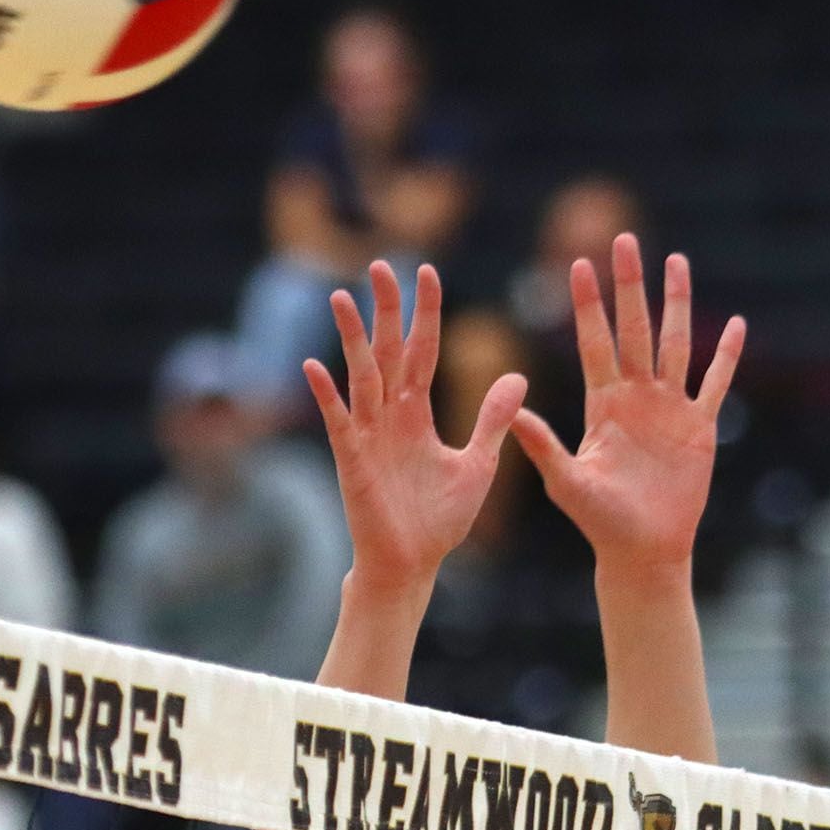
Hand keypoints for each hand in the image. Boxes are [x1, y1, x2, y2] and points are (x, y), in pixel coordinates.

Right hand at [303, 261, 525, 593]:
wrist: (413, 566)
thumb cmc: (440, 521)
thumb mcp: (477, 463)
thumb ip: (491, 418)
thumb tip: (516, 375)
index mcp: (417, 415)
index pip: (422, 352)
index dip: (425, 314)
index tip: (427, 272)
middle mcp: (389, 417)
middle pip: (387, 351)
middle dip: (385, 309)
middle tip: (381, 264)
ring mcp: (368, 437)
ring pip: (360, 376)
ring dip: (351, 338)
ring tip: (342, 296)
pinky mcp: (352, 461)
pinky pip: (338, 422)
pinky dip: (325, 396)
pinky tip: (312, 367)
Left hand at [511, 233, 742, 581]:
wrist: (642, 550)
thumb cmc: (599, 521)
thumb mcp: (566, 480)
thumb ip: (540, 442)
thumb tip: (508, 408)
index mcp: (602, 404)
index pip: (594, 342)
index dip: (588, 304)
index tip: (579, 263)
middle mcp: (636, 397)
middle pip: (635, 328)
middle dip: (630, 285)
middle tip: (624, 239)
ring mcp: (670, 408)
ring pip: (675, 343)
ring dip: (677, 303)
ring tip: (676, 261)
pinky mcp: (699, 427)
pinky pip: (715, 384)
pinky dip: (725, 356)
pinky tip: (736, 325)